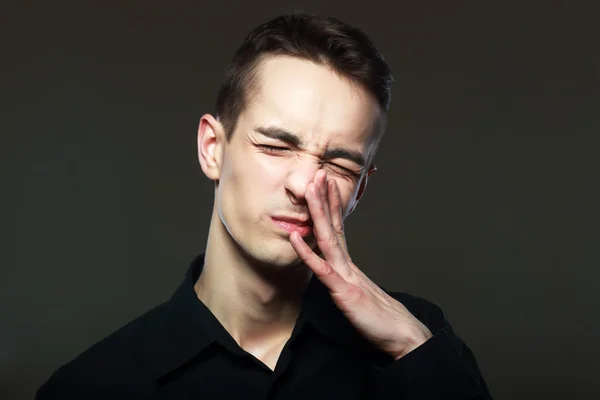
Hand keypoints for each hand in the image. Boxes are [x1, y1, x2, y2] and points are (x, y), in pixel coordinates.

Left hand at [289, 170, 432, 359]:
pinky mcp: (345, 292)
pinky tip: (296, 236)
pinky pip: (322, 269)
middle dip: (325, 199)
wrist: (403, 336)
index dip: (330, 207)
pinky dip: (307, 252)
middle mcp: (348, 265)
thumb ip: (349, 281)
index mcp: (350, 266)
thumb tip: (337, 272)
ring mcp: (347, 276)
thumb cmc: (382, 319)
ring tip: (311, 188)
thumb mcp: (361, 295)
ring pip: (328, 239)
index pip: (338, 230)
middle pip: (333, 226)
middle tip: (318, 173)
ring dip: (318, 212)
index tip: (326, 186)